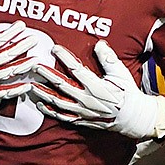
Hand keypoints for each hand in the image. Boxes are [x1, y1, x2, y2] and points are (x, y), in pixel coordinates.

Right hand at [0, 8, 36, 100]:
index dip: (12, 33)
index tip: (22, 26)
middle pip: (6, 56)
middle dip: (22, 47)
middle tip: (35, 39)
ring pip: (7, 73)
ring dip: (22, 66)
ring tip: (35, 60)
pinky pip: (1, 92)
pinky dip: (14, 90)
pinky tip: (26, 86)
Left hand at [30, 41, 164, 140]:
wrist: (132, 118)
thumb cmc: (127, 93)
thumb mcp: (121, 74)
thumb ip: (109, 59)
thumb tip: (98, 44)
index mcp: (96, 86)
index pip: (76, 69)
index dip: (64, 57)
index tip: (54, 48)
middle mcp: (87, 99)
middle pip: (61, 85)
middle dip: (46, 74)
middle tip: (34, 65)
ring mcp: (82, 111)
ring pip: (58, 102)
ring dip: (43, 93)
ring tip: (31, 85)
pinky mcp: (81, 120)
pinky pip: (62, 116)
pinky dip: (50, 111)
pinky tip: (40, 104)